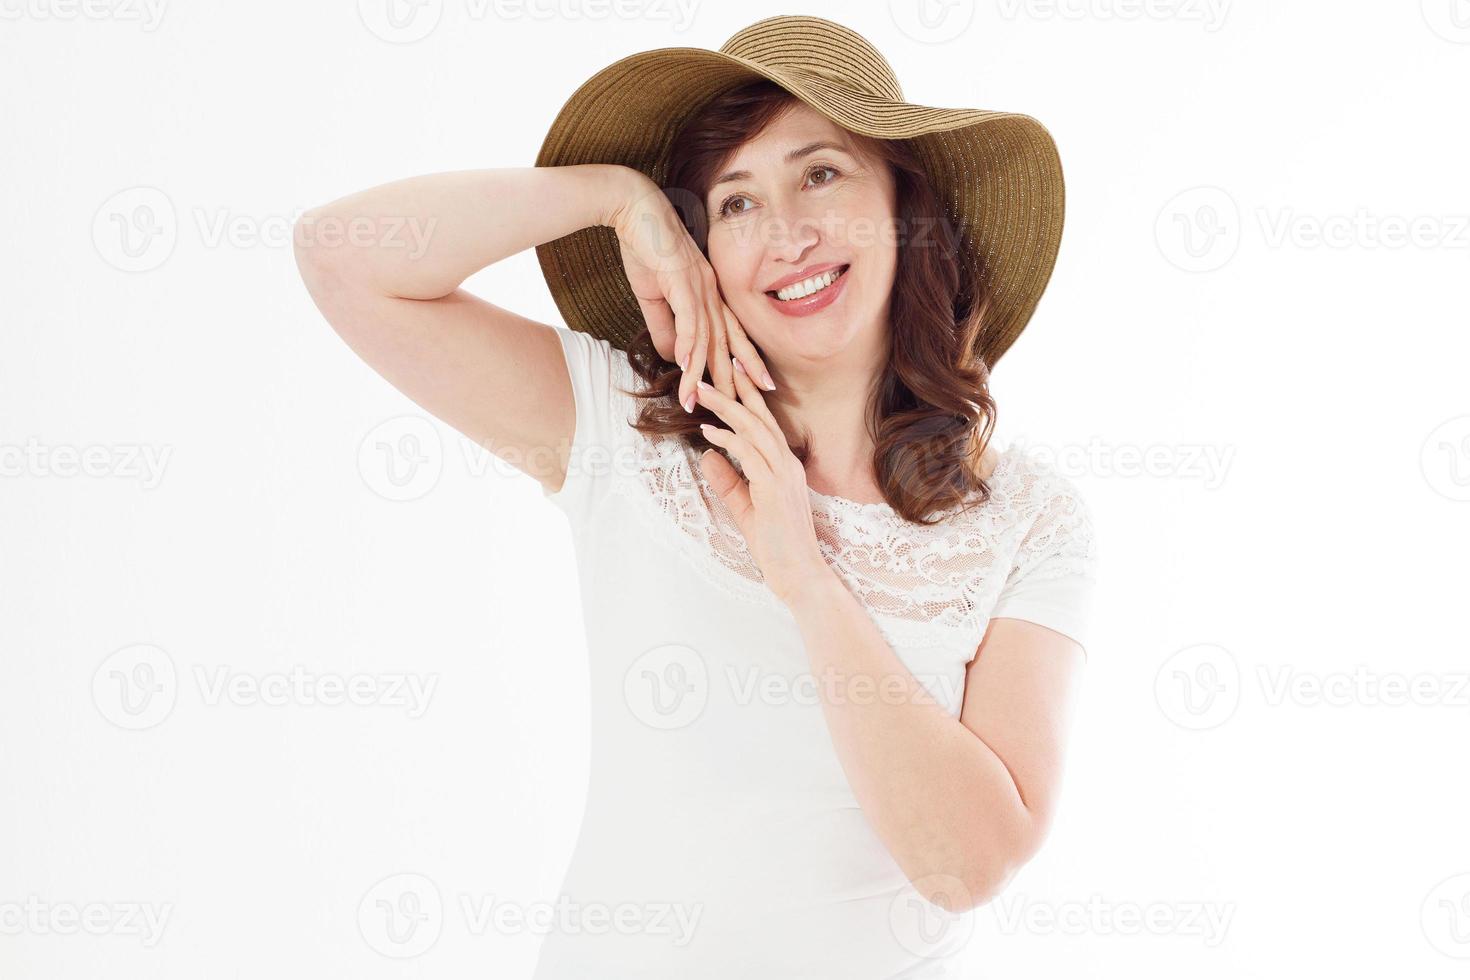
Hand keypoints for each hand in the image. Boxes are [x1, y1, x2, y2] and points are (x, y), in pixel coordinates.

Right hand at [608, 173, 775, 410]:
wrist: (633, 208)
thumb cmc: (644, 247)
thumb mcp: (653, 297)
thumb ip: (665, 328)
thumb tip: (674, 358)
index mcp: (708, 294)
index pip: (730, 334)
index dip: (744, 362)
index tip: (754, 388)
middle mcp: (710, 291)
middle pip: (727, 342)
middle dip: (738, 377)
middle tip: (750, 408)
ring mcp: (699, 285)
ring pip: (706, 337)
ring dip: (702, 373)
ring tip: (700, 401)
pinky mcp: (681, 279)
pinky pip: (689, 317)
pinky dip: (689, 344)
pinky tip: (687, 366)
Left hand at [695, 356, 830, 606]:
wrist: (800, 575)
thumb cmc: (777, 547)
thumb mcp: (746, 508)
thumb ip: (729, 481)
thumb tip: (707, 455)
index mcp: (785, 467)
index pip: (765, 424)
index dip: (747, 398)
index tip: (729, 376)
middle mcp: (788, 465)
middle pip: (760, 417)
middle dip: (736, 390)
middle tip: (713, 366)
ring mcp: (784, 475)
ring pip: (754, 429)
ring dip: (726, 407)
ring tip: (702, 390)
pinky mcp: (774, 489)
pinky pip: (749, 455)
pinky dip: (729, 440)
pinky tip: (709, 431)